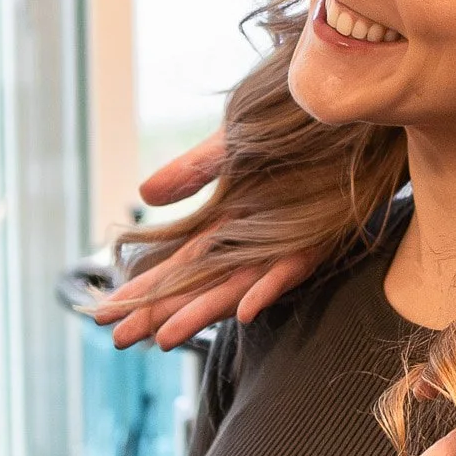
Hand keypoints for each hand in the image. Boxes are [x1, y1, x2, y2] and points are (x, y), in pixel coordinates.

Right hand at [98, 133, 316, 349]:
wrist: (351, 113)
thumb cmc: (297, 130)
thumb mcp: (235, 144)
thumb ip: (195, 170)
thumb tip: (143, 194)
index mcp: (229, 224)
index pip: (176, 266)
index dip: (141, 289)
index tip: (103, 315)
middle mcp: (253, 244)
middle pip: (199, 286)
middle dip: (159, 313)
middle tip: (119, 341)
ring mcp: (286, 245)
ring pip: (239, 287)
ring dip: (204, 312)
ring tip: (166, 338)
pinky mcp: (321, 237)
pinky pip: (293, 266)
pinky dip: (269, 286)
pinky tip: (245, 309)